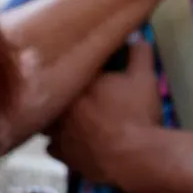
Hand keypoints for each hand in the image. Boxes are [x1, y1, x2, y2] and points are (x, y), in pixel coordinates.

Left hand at [46, 39, 162, 185]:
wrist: (134, 156)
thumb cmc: (137, 114)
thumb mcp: (144, 78)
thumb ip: (139, 53)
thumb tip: (137, 36)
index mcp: (77, 82)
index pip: (69, 68)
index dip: (80, 72)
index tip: (93, 74)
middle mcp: (60, 105)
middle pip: (52, 95)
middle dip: (62, 95)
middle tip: (79, 96)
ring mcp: (58, 133)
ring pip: (47, 122)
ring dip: (56, 120)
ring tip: (72, 119)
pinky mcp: (62, 155)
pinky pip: (52, 147)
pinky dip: (60, 144)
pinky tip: (72, 142)